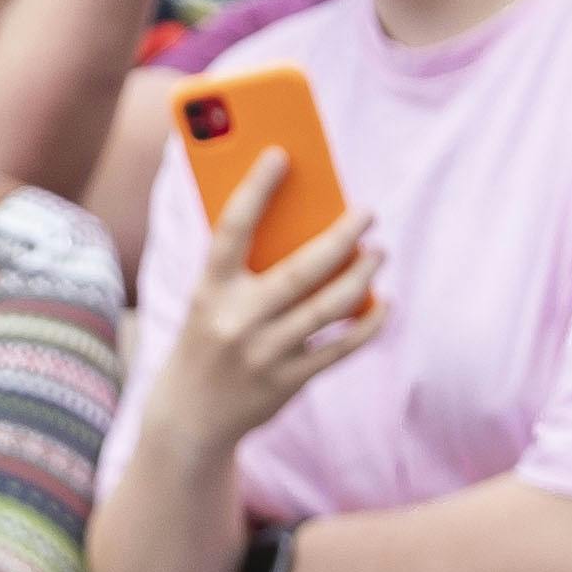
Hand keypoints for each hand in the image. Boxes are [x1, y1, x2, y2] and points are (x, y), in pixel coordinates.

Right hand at [149, 152, 384, 458]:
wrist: (189, 417)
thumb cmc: (206, 340)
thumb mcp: (209, 300)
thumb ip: (243, 268)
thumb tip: (303, 224)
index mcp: (209, 291)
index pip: (232, 230)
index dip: (255, 189)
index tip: (281, 154)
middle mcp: (237, 321)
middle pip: (300, 271)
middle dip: (340, 237)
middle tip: (367, 211)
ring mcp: (265, 354)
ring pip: (328, 308)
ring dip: (362, 276)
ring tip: (378, 252)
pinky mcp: (288, 382)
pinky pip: (340, 347)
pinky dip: (368, 323)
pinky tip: (383, 302)